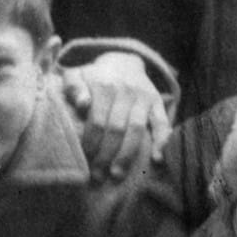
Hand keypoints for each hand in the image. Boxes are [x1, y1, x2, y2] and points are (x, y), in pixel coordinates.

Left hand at [61, 52, 170, 182]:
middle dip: (106, 155)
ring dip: (127, 154)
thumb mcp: (78, 75)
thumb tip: (81, 104)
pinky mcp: (157, 102)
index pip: (97, 120)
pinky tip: (157, 159)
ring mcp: (143, 97)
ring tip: (117, 174)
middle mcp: (125, 91)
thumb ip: (73, 87)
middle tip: (97, 176)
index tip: (85, 160)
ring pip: (136, 129)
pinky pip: (162, 122)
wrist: (123, 60)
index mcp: (103, 86)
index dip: (91, 143)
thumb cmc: (94, 76)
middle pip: (116, 129)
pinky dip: (162, 140)